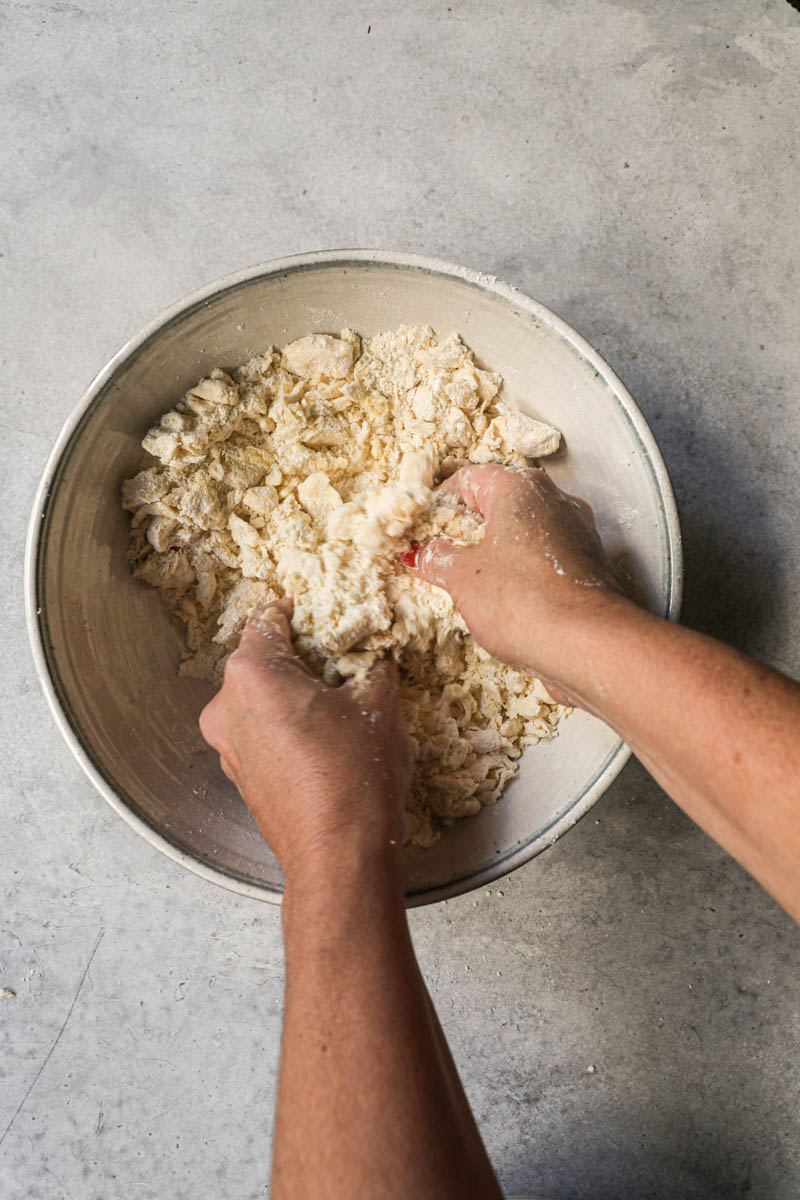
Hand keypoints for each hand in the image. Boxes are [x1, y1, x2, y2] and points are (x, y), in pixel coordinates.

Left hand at [199, 600, 413, 881]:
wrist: (339, 855)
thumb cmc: (355, 775)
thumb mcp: (378, 704)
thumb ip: (373, 666)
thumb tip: (374, 657)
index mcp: (252, 672)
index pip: (268, 620)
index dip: (297, 611)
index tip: (318, 613)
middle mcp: (226, 705)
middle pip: (260, 660)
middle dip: (299, 657)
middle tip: (340, 660)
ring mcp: (227, 745)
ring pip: (259, 700)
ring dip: (292, 695)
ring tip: (338, 704)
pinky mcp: (239, 776)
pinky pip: (260, 733)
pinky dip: (285, 727)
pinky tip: (323, 739)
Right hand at [410, 463, 624, 691]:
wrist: (587, 644)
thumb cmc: (523, 599)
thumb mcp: (462, 578)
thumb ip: (438, 558)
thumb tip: (424, 552)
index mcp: (520, 487)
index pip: (469, 479)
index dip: (440, 503)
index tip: (423, 527)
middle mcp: (555, 500)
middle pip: (500, 504)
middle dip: (467, 528)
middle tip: (440, 553)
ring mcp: (577, 532)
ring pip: (525, 532)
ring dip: (495, 551)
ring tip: (469, 581)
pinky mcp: (588, 566)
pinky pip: (544, 559)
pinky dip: (521, 571)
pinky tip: (504, 599)